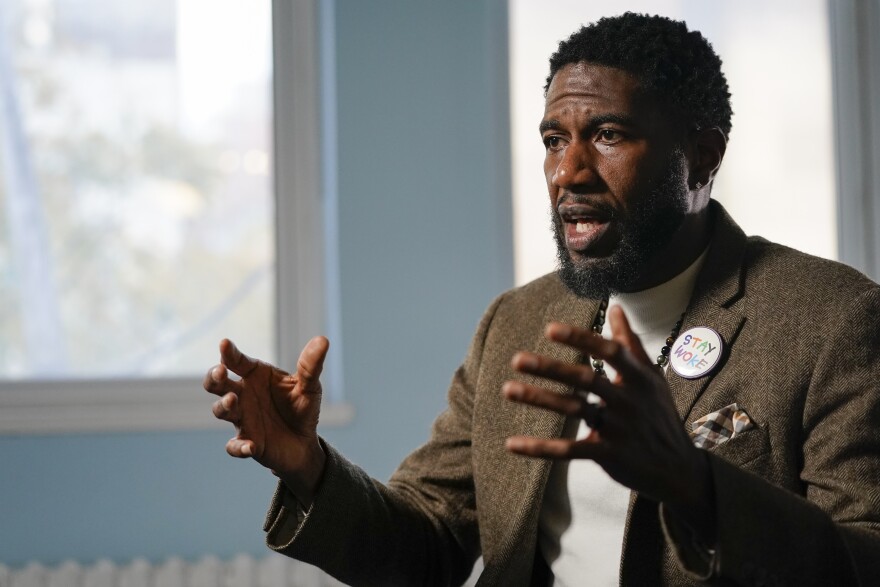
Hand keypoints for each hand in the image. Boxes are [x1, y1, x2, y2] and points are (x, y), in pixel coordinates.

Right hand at [203, 336, 329, 504]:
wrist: (305, 443)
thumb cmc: (302, 408)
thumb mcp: (309, 386)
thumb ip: (311, 365)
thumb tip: (323, 340)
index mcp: (256, 376)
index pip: (238, 361)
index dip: (229, 353)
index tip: (224, 344)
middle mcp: (243, 395)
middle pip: (218, 384)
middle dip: (214, 377)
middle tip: (220, 373)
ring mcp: (242, 419)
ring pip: (222, 410)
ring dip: (224, 405)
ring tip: (233, 400)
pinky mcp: (247, 443)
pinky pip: (235, 446)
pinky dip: (239, 447)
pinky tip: (250, 447)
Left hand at [502, 306, 714, 540]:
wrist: (679, 469)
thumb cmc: (659, 414)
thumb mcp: (652, 377)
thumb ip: (630, 343)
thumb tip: (616, 307)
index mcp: (639, 378)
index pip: (609, 352)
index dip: (580, 339)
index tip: (550, 328)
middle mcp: (628, 400)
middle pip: (586, 379)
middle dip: (551, 368)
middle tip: (517, 359)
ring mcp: (618, 429)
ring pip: (574, 410)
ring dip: (539, 399)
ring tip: (508, 390)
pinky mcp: (608, 455)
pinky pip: (568, 450)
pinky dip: (540, 448)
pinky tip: (512, 443)